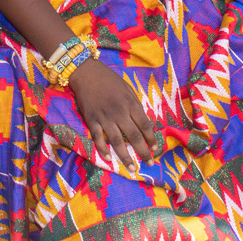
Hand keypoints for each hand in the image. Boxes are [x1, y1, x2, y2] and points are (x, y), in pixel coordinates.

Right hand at [69, 58, 158, 172]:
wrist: (87, 73)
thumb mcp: (128, 89)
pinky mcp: (91, 120)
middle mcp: (119, 113)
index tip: (155, 149)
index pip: (145, 125)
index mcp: (130, 104)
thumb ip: (135, 105)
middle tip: (150, 163)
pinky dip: (103, 150)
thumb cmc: (110, 80)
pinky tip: (109, 159)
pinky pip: (98, 138)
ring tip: (132, 169)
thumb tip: (144, 123)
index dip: (151, 139)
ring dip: (125, 157)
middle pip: (134, 136)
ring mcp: (104, 118)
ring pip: (117, 141)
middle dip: (143, 152)